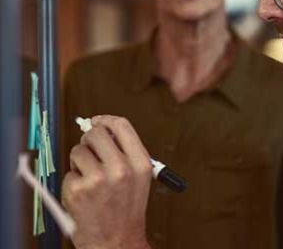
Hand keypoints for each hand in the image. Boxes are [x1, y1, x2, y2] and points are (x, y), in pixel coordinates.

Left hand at [62, 115, 151, 248]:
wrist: (116, 242)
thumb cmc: (126, 211)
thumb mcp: (139, 178)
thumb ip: (125, 152)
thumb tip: (103, 129)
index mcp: (140, 163)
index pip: (121, 125)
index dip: (106, 120)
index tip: (98, 121)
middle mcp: (121, 169)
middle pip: (96, 133)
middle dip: (89, 140)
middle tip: (91, 151)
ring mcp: (97, 179)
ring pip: (78, 151)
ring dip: (80, 162)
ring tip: (90, 180)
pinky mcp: (77, 190)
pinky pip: (69, 172)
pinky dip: (73, 181)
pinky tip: (84, 195)